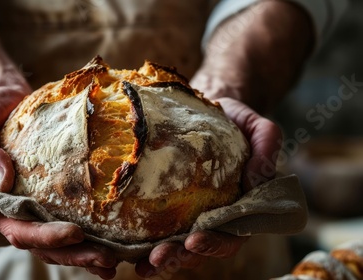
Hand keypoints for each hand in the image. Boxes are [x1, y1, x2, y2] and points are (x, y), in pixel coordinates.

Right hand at [0, 72, 117, 278]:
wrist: (7, 103)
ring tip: (111, 263)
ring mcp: (31, 208)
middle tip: (105, 259)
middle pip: (40, 244)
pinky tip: (110, 250)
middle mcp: (11, 212)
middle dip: (72, 254)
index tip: (74, 232)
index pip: (17, 227)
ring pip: (55, 243)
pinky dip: (86, 241)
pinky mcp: (48, 201)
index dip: (44, 235)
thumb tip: (3, 180)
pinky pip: (66, 224)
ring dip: (82, 256)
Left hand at [134, 81, 281, 277]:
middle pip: (199, 247)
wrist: (210, 107)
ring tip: (141, 264)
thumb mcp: (260, 128)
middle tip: (158, 258)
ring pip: (176, 245)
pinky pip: (156, 227)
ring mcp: (190, 212)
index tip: (194, 239)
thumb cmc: (237, 121)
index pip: (232, 234)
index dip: (215, 243)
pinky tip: (126, 249)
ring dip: (160, 258)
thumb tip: (256, 178)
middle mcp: (215, 215)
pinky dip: (143, 243)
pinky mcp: (169, 203)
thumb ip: (267, 148)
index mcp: (241, 205)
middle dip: (179, 256)